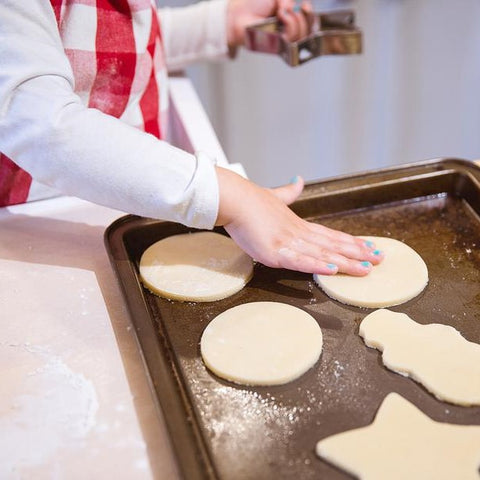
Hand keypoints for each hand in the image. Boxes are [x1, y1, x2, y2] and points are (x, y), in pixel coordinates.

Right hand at [215, 167, 384, 275]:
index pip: (330, 234)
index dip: (350, 241)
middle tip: (380, 259)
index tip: (368, 246)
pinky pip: (299, 261)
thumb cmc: (251, 200)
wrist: (235, 199)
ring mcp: (288, 243)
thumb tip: (298, 180)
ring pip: (322, 254)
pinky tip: (331, 269)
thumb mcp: (274, 197)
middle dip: (357, 253)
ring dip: (345, 262)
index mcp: (298, 224)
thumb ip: (288, 192)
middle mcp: (298, 234)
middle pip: (333, 245)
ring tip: (366, 268)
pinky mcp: (275, 252)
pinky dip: (316, 265)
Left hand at [227, 0, 311, 47]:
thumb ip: (289, 1)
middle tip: (290, 10)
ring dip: (295, 20)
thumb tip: (298, 9)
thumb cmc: (252, 4)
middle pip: (309, 31)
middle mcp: (288, 32)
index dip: (311, 16)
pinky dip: (290, 25)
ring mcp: (284, 41)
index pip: (309, 23)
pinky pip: (292, 40)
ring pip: (302, 36)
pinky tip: (281, 18)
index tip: (306, 8)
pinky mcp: (278, 48)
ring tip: (281, 13)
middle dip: (305, 18)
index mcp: (289, 20)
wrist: (238, 14)